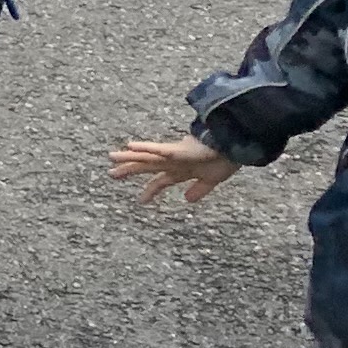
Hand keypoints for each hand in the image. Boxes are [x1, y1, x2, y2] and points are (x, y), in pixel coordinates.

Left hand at [110, 133, 238, 207]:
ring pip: (146, 156)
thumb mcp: (212, 180)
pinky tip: (130, 146)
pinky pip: (158, 149)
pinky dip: (144, 148)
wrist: (236, 147)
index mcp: (182, 169)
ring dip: (129, 157)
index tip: (141, 201)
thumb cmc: (226, 159)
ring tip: (111, 157)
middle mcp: (174, 161)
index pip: (161, 181)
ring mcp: (174, 154)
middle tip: (110, 174)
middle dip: (129, 170)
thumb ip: (199, 189)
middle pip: (147, 166)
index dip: (150, 191)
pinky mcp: (178, 149)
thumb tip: (187, 200)